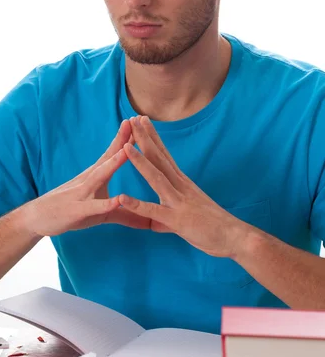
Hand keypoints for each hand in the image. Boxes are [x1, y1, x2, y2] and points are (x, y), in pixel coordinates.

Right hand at [21, 120, 148, 236]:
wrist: (38, 218)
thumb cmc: (72, 212)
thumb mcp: (102, 213)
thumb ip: (125, 214)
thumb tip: (149, 221)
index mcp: (97, 176)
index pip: (114, 152)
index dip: (128, 137)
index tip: (142, 122)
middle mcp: (89, 179)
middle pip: (109, 157)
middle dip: (124, 140)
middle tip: (137, 122)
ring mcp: (82, 193)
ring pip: (100, 176)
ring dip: (113, 163)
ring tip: (128, 151)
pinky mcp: (77, 211)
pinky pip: (93, 207)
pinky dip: (105, 203)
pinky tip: (117, 200)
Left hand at [119, 116, 245, 257]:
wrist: (235, 237)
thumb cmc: (214, 226)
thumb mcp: (187, 215)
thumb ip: (169, 216)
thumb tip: (157, 222)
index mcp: (182, 183)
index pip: (165, 155)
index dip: (153, 137)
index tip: (143, 121)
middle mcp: (180, 187)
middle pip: (159, 158)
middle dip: (145, 139)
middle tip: (132, 119)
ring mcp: (178, 202)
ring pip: (156, 178)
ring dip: (140, 162)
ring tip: (125, 147)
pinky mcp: (177, 219)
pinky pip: (154, 211)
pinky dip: (138, 205)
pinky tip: (122, 198)